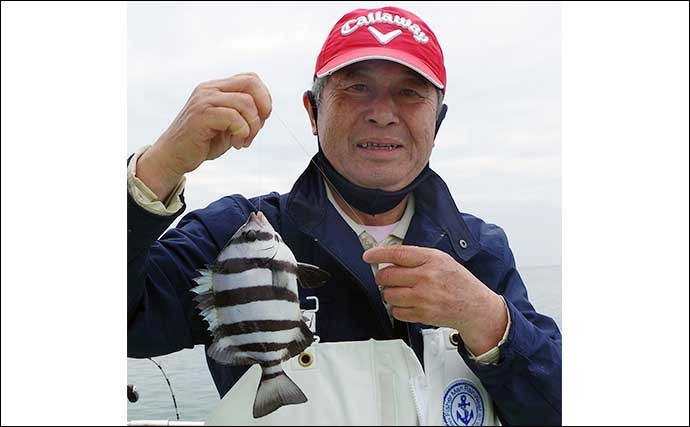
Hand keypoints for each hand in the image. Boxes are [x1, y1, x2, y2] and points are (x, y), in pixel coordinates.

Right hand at [137, 73, 271, 199]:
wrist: (174, 156)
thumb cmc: (203, 142)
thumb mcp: (228, 124)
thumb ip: (244, 114)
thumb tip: (265, 111)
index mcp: (217, 88)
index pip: (251, 79)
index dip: (264, 98)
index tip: (261, 120)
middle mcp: (210, 89)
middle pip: (251, 83)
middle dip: (263, 107)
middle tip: (257, 128)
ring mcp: (204, 100)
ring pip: (246, 102)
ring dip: (252, 126)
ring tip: (242, 141)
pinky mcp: (201, 115)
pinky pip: (234, 117)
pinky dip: (241, 132)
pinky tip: (235, 144)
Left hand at [363, 245, 507, 354]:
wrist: (474, 306)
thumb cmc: (457, 281)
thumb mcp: (441, 260)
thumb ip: (416, 257)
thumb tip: (389, 258)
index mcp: (431, 259)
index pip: (397, 254)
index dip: (378, 254)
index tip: (368, 256)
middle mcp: (426, 277)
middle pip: (387, 275)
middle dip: (382, 277)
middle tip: (386, 278)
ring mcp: (423, 297)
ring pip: (388, 295)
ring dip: (390, 293)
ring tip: (401, 291)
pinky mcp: (421, 314)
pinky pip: (396, 311)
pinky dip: (398, 308)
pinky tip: (408, 303)